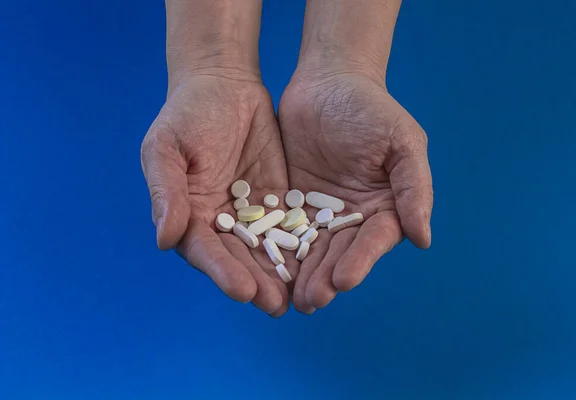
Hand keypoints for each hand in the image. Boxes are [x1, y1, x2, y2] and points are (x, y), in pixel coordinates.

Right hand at [141, 74, 296, 316]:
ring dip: (281, 272)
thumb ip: (167, 192)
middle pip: (239, 258)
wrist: (224, 85)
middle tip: (276, 306)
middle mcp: (220, 221)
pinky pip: (291, 223)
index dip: (222, 270)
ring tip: (301, 297)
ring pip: (268, 248)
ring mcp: (251, 212)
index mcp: (188, 215)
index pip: (205, 250)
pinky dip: (302, 243)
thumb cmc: (186, 114)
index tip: (242, 290)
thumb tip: (165, 239)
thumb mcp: (167, 148)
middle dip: (257, 282)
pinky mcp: (279, 198)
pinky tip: (318, 261)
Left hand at [279, 71, 432, 313]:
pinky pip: (284, 230)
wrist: (328, 81)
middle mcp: (353, 216)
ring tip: (291, 299)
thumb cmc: (372, 108)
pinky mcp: (292, 203)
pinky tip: (267, 269)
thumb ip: (414, 188)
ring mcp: (321, 212)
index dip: (361, 261)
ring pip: (312, 249)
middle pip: (342, 252)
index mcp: (385, 206)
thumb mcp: (402, 142)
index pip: (374, 240)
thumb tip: (423, 239)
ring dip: (303, 274)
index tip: (344, 280)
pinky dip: (278, 250)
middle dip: (327, 277)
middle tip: (311, 300)